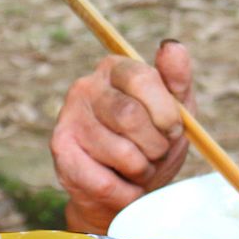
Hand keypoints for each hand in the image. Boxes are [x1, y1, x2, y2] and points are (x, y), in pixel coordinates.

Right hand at [49, 41, 193, 233]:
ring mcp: (68, 118)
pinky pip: (106, 182)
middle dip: (155, 145)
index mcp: (115, 68)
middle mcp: (85, 87)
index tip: (173, 130)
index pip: (142, 79)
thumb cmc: (151, 145)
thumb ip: (177, 80)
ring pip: (122, 153)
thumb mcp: (175, 112)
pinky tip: (121, 185)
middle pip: (129, 116)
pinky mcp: (61, 152)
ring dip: (142, 171)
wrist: (123, 193)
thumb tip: (172, 45)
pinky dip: (126, 192)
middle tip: (156, 154)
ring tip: (138, 170)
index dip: (165, 112)